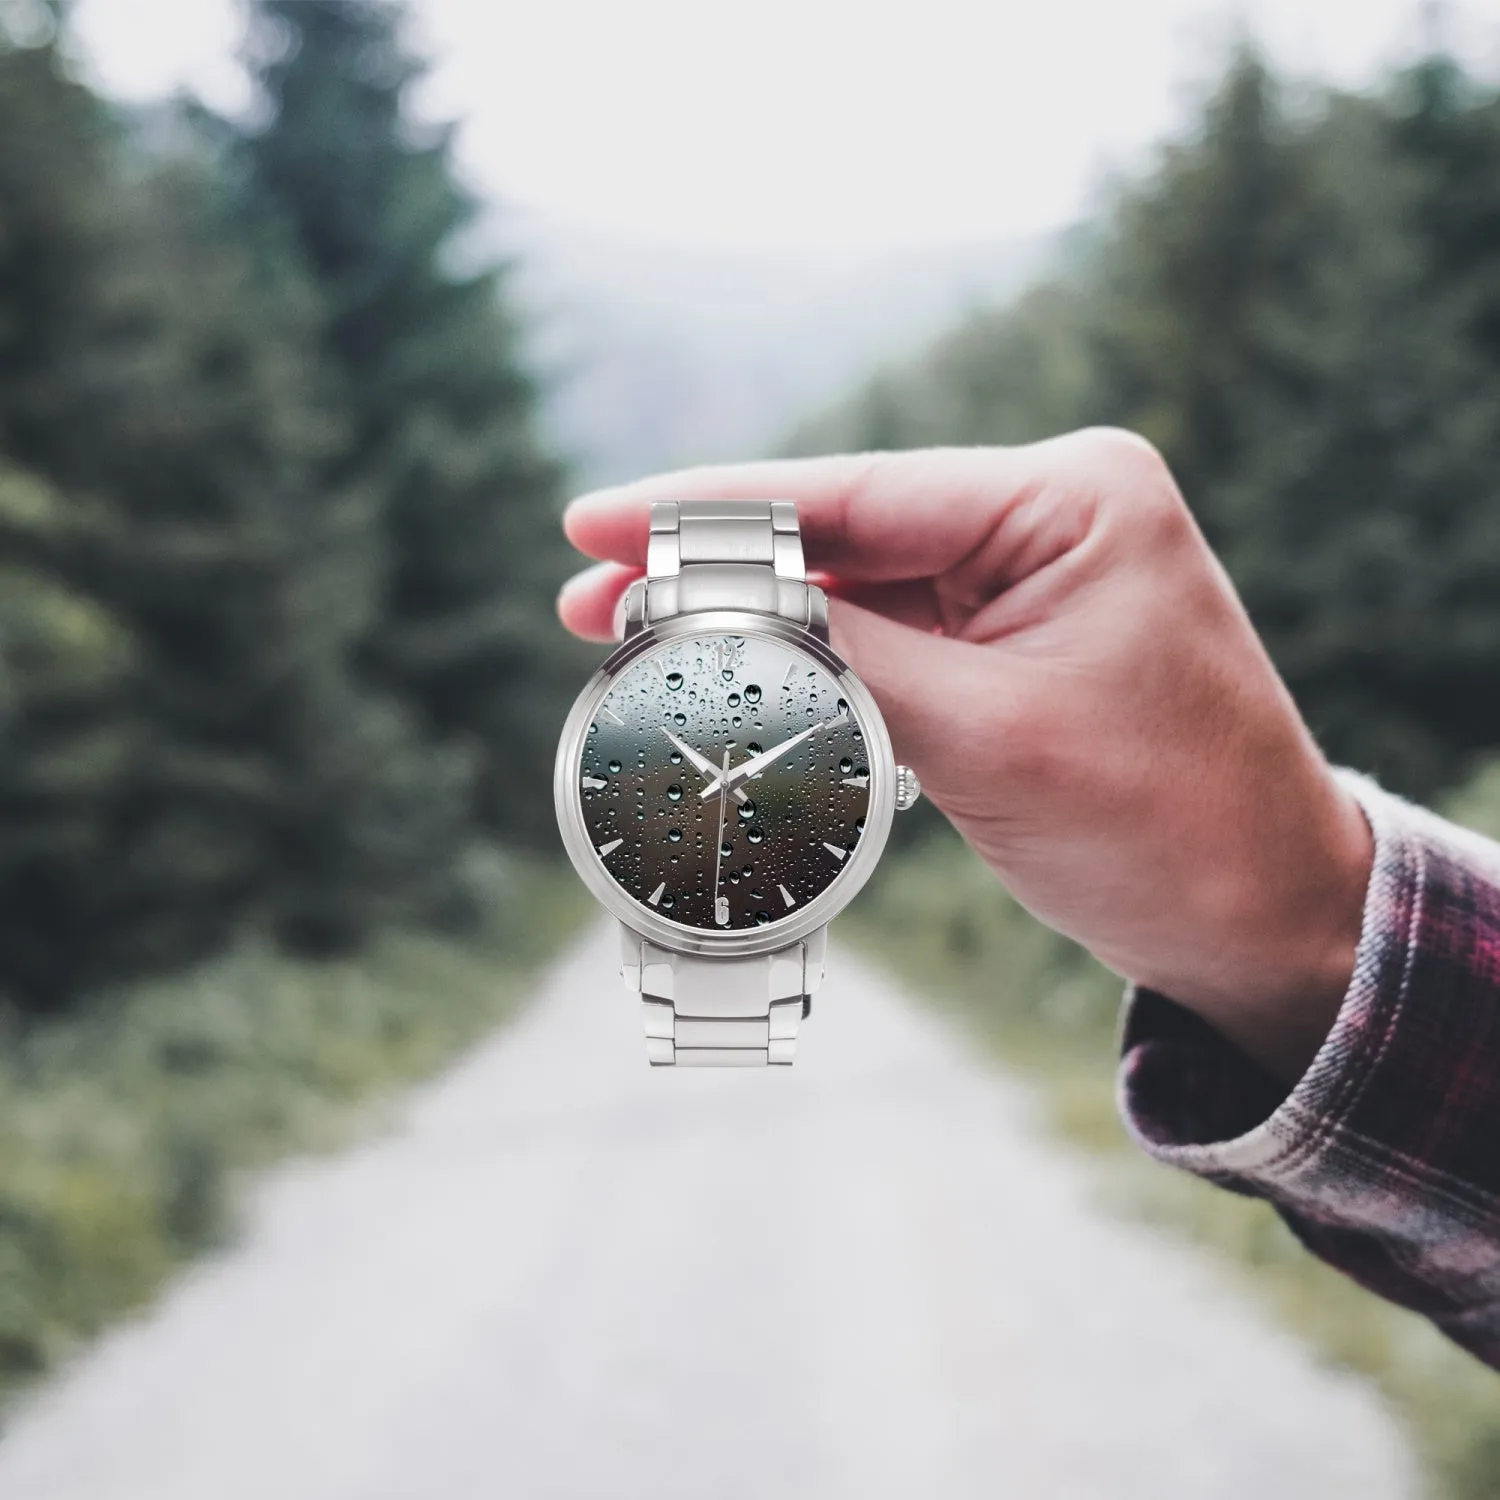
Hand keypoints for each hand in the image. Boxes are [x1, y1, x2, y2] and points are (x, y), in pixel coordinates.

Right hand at [558, 431, 1373, 1081]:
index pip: (855, 492)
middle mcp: (1050, 518)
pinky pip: (890, 642)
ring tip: (633, 647)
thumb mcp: (989, 737)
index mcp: (1071, 499)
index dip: (707, 511)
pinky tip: (736, 679)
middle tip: (585, 600)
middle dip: (714, 571)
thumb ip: (843, 660)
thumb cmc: (1168, 828)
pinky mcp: (1014, 648)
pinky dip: (812, 666)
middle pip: (842, 533)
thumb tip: (706, 612)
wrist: (1267, 921)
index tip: (591, 522)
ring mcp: (1030, 582)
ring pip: (856, 590)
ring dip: (755, 623)